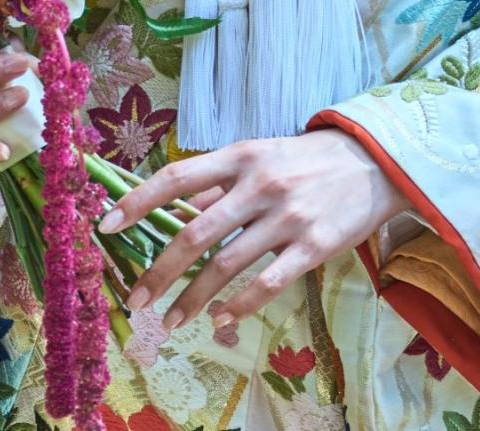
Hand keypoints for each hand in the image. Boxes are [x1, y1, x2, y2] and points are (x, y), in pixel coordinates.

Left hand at [98, 130, 407, 330]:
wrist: (371, 162)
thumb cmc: (304, 161)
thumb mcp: (260, 157)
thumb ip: (219, 185)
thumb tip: (173, 212)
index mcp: (241, 156)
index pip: (179, 176)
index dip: (140, 200)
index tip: (107, 225)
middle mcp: (260, 184)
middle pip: (196, 231)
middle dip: (160, 269)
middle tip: (136, 298)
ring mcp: (287, 216)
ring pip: (226, 264)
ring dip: (192, 299)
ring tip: (169, 322)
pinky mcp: (314, 245)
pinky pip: (268, 283)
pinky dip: (239, 305)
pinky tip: (220, 320)